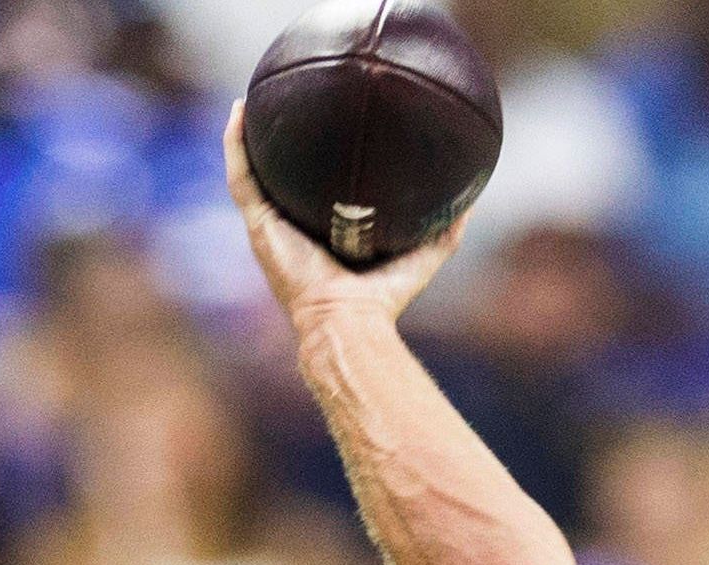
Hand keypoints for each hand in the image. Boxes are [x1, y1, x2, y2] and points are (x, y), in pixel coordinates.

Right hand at [222, 101, 467, 339]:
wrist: (348, 319)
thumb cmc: (383, 299)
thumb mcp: (423, 256)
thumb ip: (446, 230)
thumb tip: (474, 200)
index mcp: (323, 236)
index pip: (314, 193)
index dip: (314, 165)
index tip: (323, 130)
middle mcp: (292, 230)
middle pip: (277, 179)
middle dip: (275, 146)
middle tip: (282, 106)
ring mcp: (270, 227)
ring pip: (249, 172)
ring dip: (245, 135)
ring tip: (247, 100)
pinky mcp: (258, 225)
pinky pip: (240, 176)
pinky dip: (234, 143)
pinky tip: (239, 110)